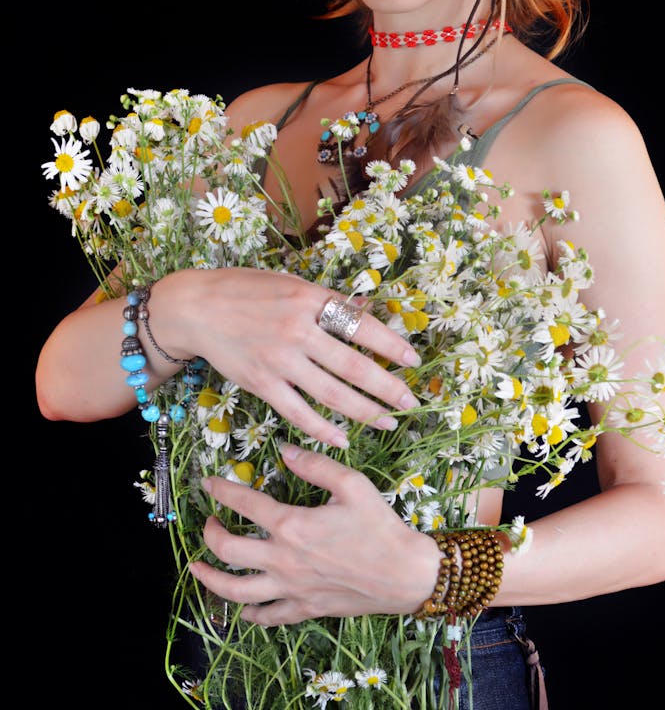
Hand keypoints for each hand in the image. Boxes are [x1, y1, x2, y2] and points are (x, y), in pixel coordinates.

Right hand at [164, 267, 420, 447]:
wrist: (196, 307)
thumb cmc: (245, 290)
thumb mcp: (290, 283)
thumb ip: (327, 300)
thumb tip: (367, 310)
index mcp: (310, 299)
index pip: (362, 326)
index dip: (392, 346)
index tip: (413, 360)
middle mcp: (298, 330)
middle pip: (354, 367)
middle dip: (388, 387)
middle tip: (410, 401)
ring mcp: (280, 359)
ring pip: (332, 394)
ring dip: (365, 412)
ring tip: (388, 421)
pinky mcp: (261, 383)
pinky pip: (299, 413)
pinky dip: (323, 429)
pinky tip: (342, 438)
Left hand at [188, 445, 440, 625]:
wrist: (405, 574)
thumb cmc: (380, 526)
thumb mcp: (352, 484)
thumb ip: (315, 465)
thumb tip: (284, 450)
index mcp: (292, 524)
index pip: (245, 503)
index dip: (222, 490)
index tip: (208, 483)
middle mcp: (283, 559)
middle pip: (228, 550)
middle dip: (210, 534)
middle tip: (208, 522)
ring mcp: (291, 588)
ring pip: (236, 590)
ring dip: (210, 579)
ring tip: (197, 568)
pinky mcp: (305, 609)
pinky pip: (268, 616)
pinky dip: (249, 615)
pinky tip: (241, 610)